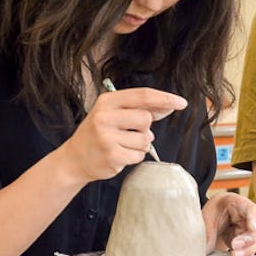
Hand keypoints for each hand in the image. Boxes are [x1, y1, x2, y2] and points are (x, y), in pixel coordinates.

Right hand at [57, 87, 186, 182]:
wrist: (74, 159)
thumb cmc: (97, 134)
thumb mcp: (112, 113)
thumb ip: (138, 108)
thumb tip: (168, 105)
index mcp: (107, 101)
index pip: (143, 96)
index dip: (165, 98)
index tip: (181, 103)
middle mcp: (104, 116)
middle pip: (146, 118)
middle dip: (145, 128)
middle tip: (129, 133)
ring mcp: (106, 137)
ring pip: (145, 139)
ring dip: (140, 145)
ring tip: (122, 145)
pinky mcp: (111, 155)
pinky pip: (139, 155)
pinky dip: (134, 156)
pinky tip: (120, 155)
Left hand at [201, 192, 255, 255]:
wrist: (205, 227)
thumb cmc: (204, 219)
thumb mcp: (202, 222)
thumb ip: (206, 232)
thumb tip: (202, 246)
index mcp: (234, 203)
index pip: (251, 208)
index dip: (254, 217)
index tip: (252, 228)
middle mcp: (246, 215)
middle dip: (250, 238)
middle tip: (234, 246)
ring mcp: (249, 229)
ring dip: (247, 250)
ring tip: (233, 255)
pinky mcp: (248, 242)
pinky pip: (252, 249)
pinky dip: (245, 255)